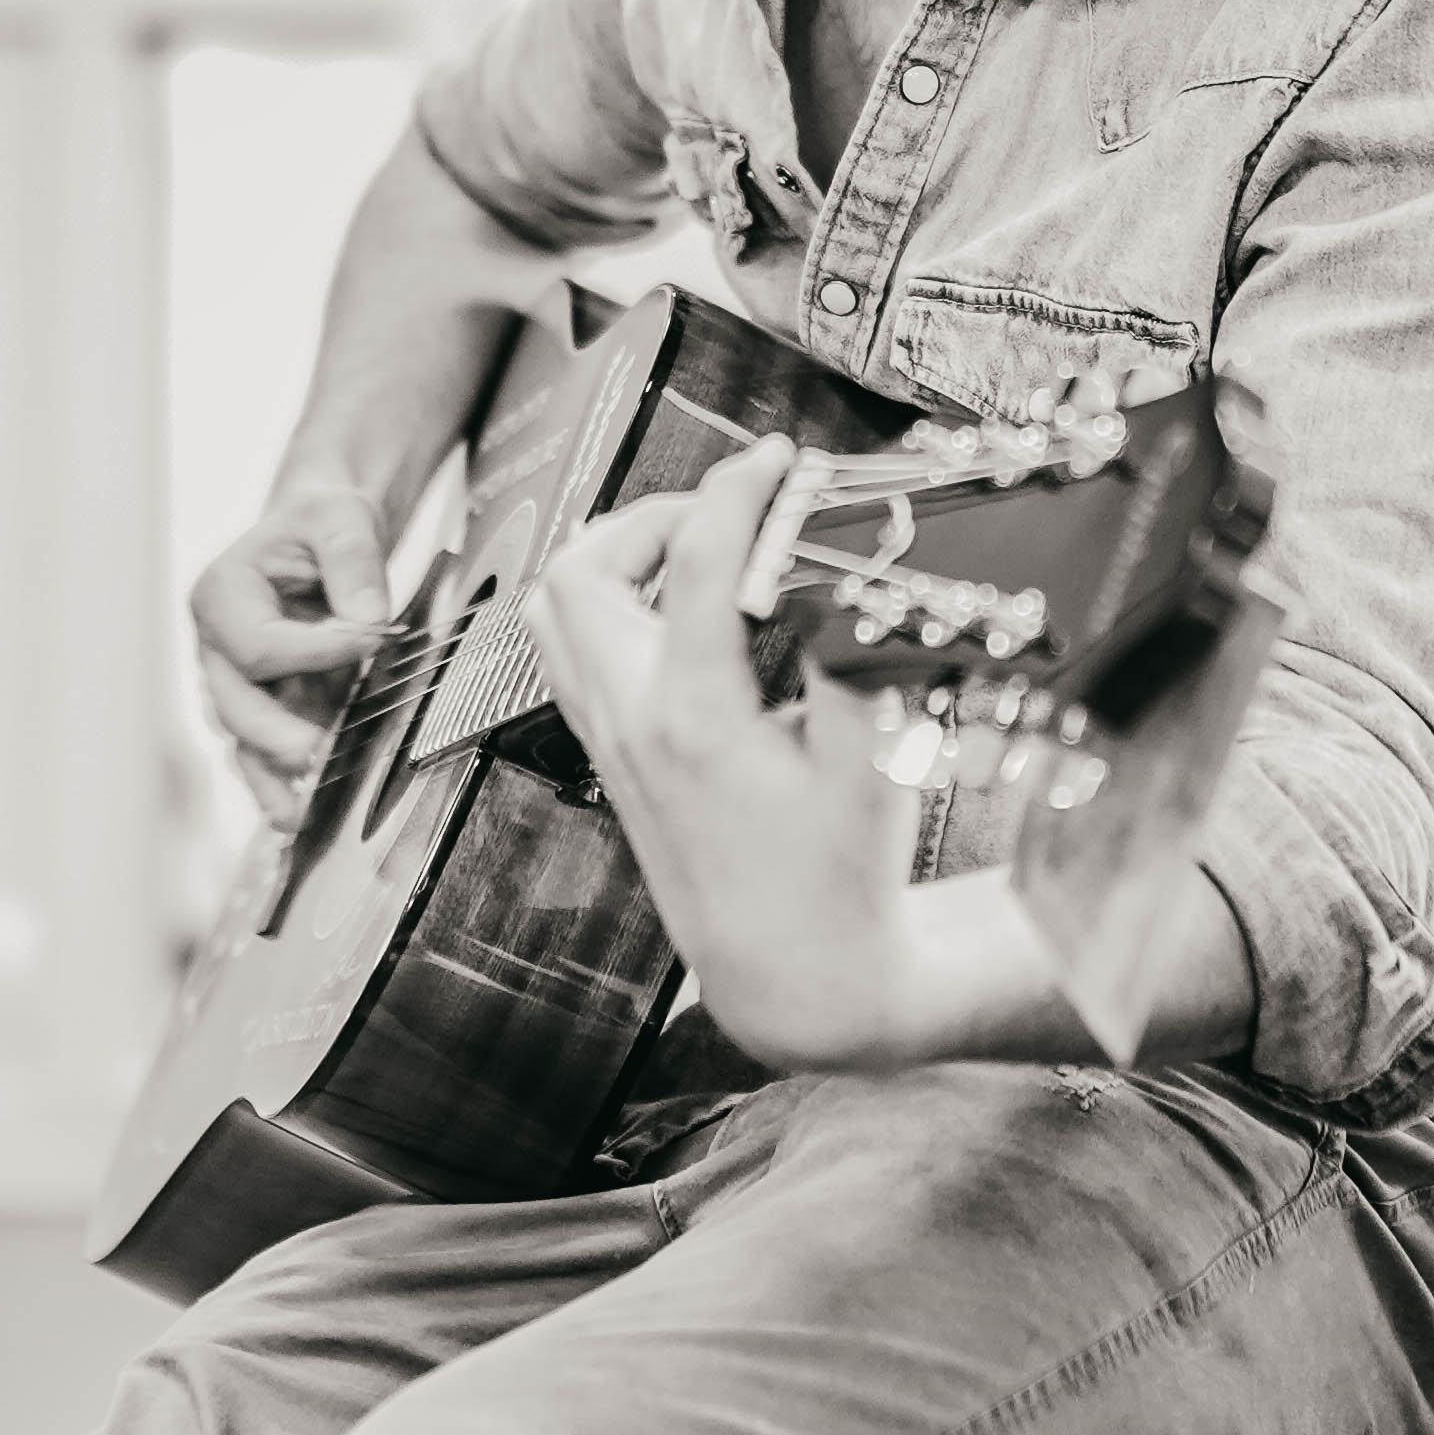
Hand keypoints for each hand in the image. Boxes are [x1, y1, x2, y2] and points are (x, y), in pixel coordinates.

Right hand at [189, 470, 397, 829]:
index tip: (371, 639)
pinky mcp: (271, 711)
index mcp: (222, 595)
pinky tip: (295, 816)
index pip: (257, 643)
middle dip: (274, 733)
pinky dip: (279, 787)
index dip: (312, 650)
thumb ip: (353, 560)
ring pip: (244, 741)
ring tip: (295, 814)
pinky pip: (265, 756)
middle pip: (234, 703)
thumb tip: (367, 618)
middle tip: (315, 751)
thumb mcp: (340, 519)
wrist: (321, 540)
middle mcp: (219, 648)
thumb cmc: (321, 526)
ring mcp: (241, 686)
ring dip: (270, 777)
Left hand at [529, 442, 1041, 1070]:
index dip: (739, 489)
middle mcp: (633, 724)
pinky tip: (684, 614)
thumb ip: (857, 656)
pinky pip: (574, 653)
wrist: (796, 975)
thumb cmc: (839, 879)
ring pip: (558, 610)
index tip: (780, 460)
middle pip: (582, 570)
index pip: (692, 560)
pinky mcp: (613, 761)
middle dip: (653, 514)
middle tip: (729, 512)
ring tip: (699, 552)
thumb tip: (847, 571)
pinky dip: (613, 608)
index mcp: (697, 717)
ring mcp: (612, 743)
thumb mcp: (875, 764)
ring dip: (618, 558)